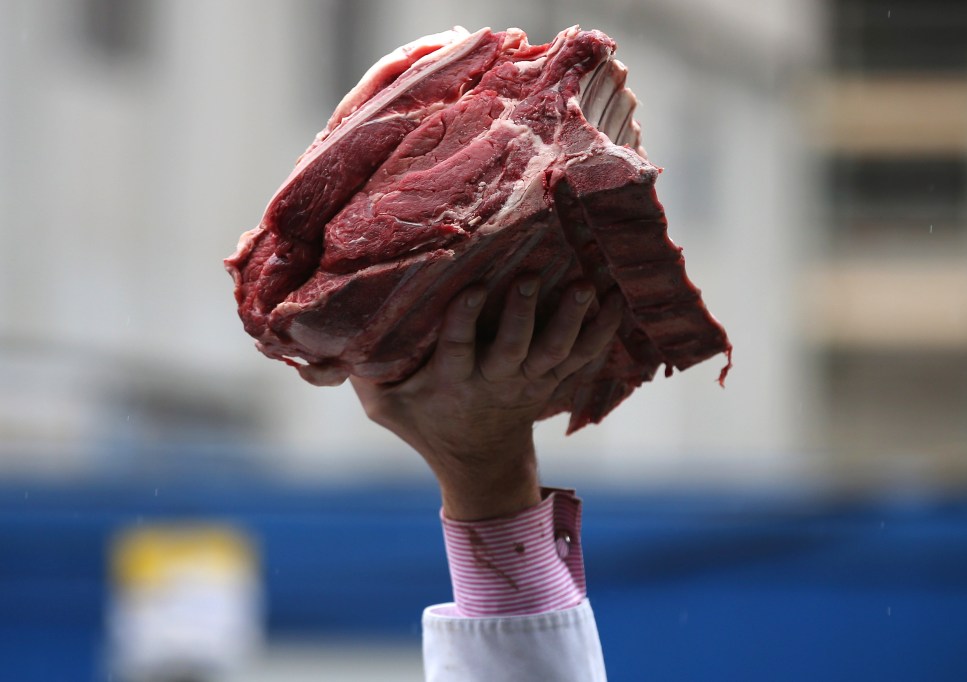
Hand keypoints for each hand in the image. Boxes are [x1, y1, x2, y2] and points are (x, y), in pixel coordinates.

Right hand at [350, 277, 622, 520]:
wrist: (480, 460)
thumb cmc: (424, 419)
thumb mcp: (384, 403)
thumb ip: (360, 370)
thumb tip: (315, 333)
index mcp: (451, 382)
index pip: (455, 350)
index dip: (462, 321)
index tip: (470, 288)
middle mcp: (494, 381)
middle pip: (512, 350)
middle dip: (521, 316)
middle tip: (530, 279)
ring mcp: (528, 382)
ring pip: (554, 354)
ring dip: (571, 322)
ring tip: (588, 286)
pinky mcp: (552, 380)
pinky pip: (584, 358)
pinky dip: (603, 333)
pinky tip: (618, 300)